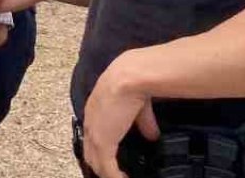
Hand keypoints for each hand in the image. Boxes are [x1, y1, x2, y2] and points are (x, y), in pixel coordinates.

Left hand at [82, 52, 159, 177]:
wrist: (129, 77)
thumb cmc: (133, 83)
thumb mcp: (138, 107)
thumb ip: (143, 123)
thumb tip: (154, 136)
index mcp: (95, 112)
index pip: (93, 137)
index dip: (101, 150)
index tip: (111, 161)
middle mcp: (90, 124)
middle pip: (90, 153)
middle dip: (101, 166)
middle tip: (115, 174)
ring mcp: (94, 134)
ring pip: (96, 162)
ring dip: (107, 173)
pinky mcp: (102, 142)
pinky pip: (106, 167)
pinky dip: (114, 177)